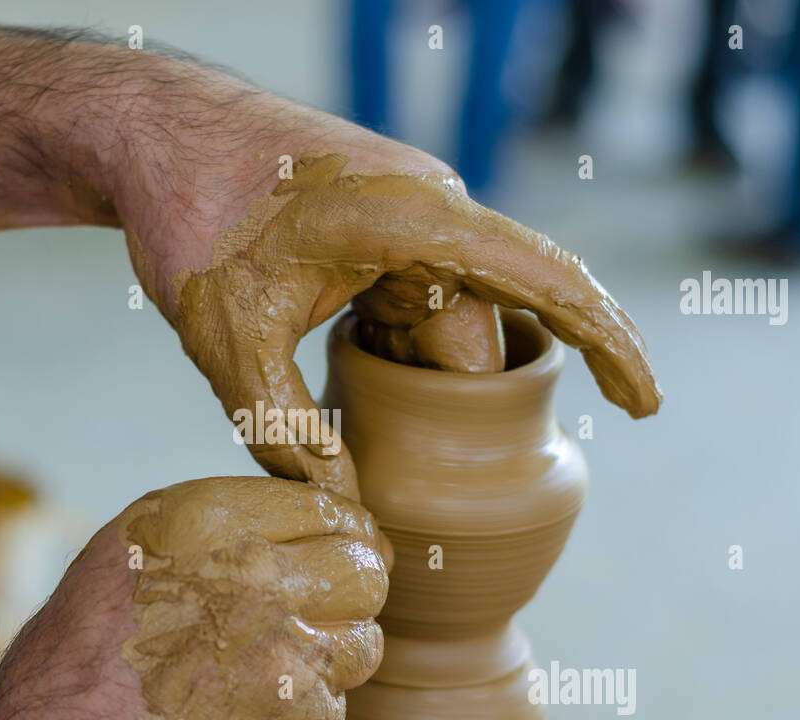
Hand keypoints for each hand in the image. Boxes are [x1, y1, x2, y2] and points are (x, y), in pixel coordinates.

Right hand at [0, 477, 389, 719]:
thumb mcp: (116, 571)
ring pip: (364, 635)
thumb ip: (204, 541)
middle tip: (313, 615)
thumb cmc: (69, 686)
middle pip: (362, 561)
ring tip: (267, 679)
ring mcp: (288, 651)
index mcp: (199, 522)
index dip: (329, 533)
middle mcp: (253, 575)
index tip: (325, 553)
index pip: (324, 503)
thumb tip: (290, 531)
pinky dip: (306, 719)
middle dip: (346, 589)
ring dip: (333, 655)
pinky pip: (338, 706)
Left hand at [115, 80, 661, 499]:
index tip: (648, 405)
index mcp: (415, 217)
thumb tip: (348, 506)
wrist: (151, 134)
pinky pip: (422, 298)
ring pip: (454, 316)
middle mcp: (432, 209)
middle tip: (419, 456)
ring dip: (420, 376)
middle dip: (462, 399)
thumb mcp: (226, 337)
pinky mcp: (385, 229)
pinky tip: (351, 369)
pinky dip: (400, 348)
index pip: (548, 279)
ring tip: (351, 397)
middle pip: (490, 323)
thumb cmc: (190, 216)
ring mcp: (411, 216)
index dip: (609, 342)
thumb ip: (283, 430)